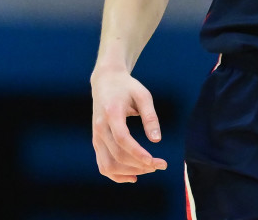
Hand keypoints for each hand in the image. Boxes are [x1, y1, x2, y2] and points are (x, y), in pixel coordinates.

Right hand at [91, 67, 167, 182]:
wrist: (105, 81)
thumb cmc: (127, 87)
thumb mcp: (143, 95)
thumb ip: (150, 116)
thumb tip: (157, 140)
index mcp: (111, 113)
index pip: (122, 139)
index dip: (137, 152)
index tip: (154, 160)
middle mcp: (100, 128)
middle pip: (117, 155)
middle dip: (140, 164)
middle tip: (161, 164)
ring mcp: (96, 137)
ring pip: (108, 165)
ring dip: (129, 172)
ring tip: (150, 169)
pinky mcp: (96, 142)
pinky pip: (102, 165)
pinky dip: (116, 175)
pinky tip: (133, 176)